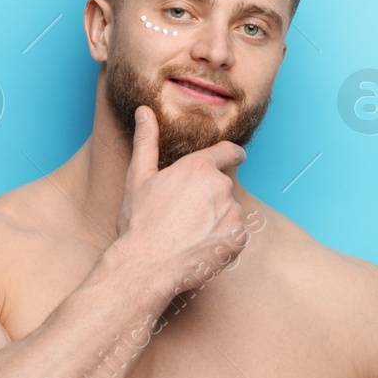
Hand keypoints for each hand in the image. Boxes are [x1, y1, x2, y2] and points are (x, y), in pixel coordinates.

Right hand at [115, 105, 250, 292]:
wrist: (146, 266)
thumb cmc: (139, 223)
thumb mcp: (138, 178)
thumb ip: (146, 142)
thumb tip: (144, 111)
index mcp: (199, 167)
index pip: (229, 151)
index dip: (233, 154)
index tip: (237, 156)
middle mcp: (221, 186)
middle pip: (223, 187)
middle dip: (210, 197)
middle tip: (184, 216)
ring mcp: (232, 214)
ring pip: (229, 213)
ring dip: (215, 221)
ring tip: (188, 235)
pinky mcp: (238, 239)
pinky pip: (234, 237)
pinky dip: (222, 242)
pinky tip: (199, 249)